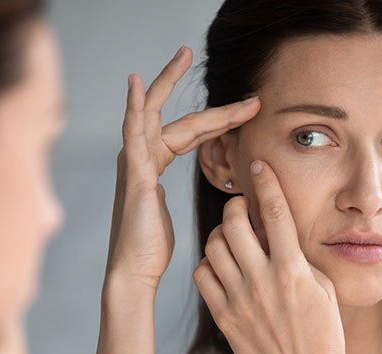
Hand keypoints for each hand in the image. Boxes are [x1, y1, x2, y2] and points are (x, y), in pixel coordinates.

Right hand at [106, 46, 260, 290]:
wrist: (134, 272)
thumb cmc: (153, 249)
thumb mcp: (177, 215)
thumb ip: (191, 198)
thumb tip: (230, 196)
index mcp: (152, 166)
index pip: (188, 132)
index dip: (219, 118)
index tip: (249, 108)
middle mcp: (140, 158)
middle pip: (170, 115)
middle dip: (188, 87)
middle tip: (193, 53)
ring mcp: (133, 164)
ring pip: (152, 114)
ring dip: (165, 82)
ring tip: (181, 55)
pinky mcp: (132, 174)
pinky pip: (133, 132)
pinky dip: (133, 107)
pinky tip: (136, 85)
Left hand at [193, 160, 349, 353]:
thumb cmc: (323, 338)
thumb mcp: (323, 290)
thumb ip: (299, 258)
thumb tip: (279, 234)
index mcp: (293, 270)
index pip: (274, 211)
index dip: (265, 181)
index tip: (258, 165)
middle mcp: (263, 280)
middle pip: (233, 222)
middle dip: (235, 206)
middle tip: (241, 208)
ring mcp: (239, 299)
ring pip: (213, 246)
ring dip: (220, 234)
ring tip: (232, 240)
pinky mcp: (223, 317)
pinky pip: (202, 275)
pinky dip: (208, 264)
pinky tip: (222, 268)